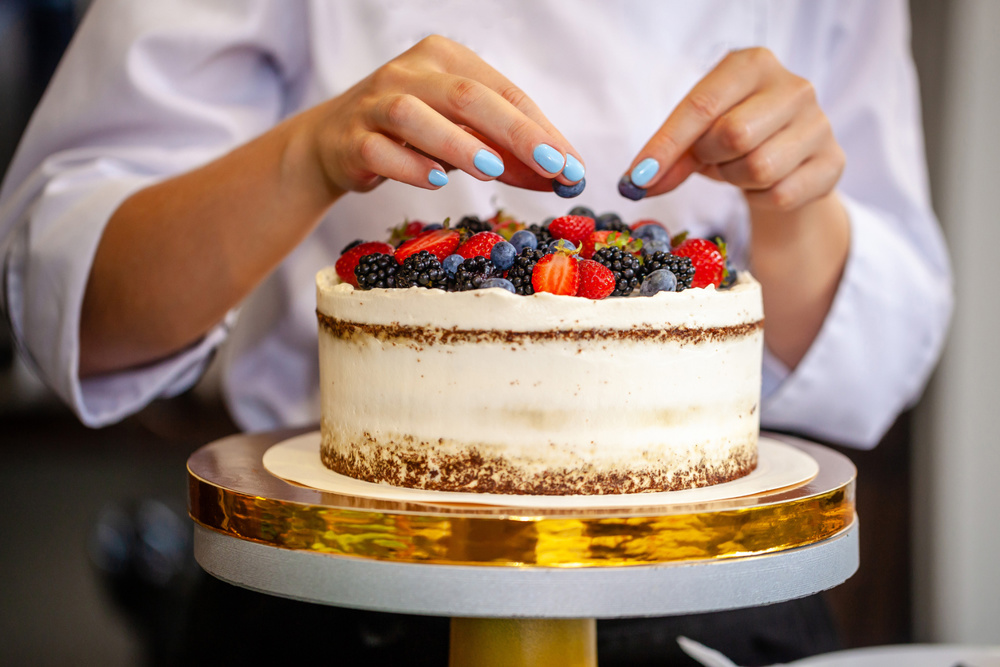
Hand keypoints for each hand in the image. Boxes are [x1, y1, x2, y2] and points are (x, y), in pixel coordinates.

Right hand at [296, 35, 584, 197]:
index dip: (540, 129)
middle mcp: (409, 73)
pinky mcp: (351, 139)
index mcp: (445, 59)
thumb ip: (506, 153)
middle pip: (468, 96)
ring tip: (492, 168)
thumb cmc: (412, 136)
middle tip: (551, 166)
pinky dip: (408, 165)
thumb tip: (563, 177)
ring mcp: (375, 103)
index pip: (502, 91)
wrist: (334, 142)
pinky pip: (379, 150)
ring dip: (457, 143)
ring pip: (416, 116)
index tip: (572, 167)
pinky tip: (435, 181)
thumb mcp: (461, 135)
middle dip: (515, 133)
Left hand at [621, 47, 844, 211]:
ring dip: (735, 178)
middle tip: (711, 159)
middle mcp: (793, 86)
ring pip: (759, 167)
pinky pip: (781, 193)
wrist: (790, 160)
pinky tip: (765, 184)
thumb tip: (636, 184)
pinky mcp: (833, 162)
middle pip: (734, 135)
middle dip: (710, 158)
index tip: (636, 179)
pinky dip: (761, 197)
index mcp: (753, 65)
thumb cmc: (735, 138)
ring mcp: (819, 123)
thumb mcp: (698, 135)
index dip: (665, 146)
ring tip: (738, 168)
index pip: (701, 106)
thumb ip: (669, 155)